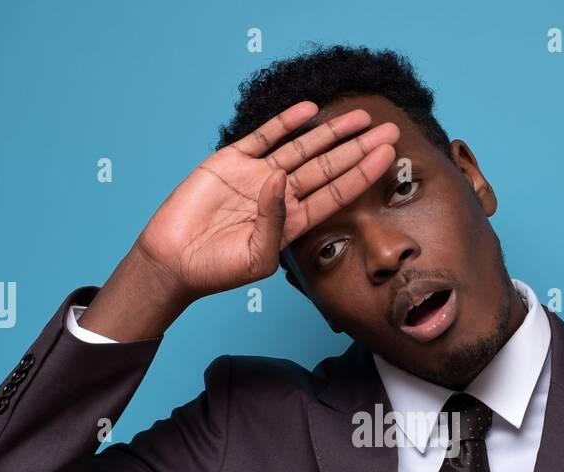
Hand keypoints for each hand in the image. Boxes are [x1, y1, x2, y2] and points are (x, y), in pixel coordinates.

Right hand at [136, 101, 399, 299]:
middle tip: (389, 130)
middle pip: (328, 166)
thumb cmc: (218, 270)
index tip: (388, 156)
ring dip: (331, 131)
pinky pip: (264, 136)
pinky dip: (285, 122)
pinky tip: (309, 109)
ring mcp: (258, 175)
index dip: (363, 174)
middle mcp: (282, 195)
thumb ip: (275, 222)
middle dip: (358, 148)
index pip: (337, 192)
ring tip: (360, 117)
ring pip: (303, 147)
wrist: (174, 261)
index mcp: (294, 221)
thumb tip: (281, 180)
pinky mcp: (232, 161)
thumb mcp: (258, 257)